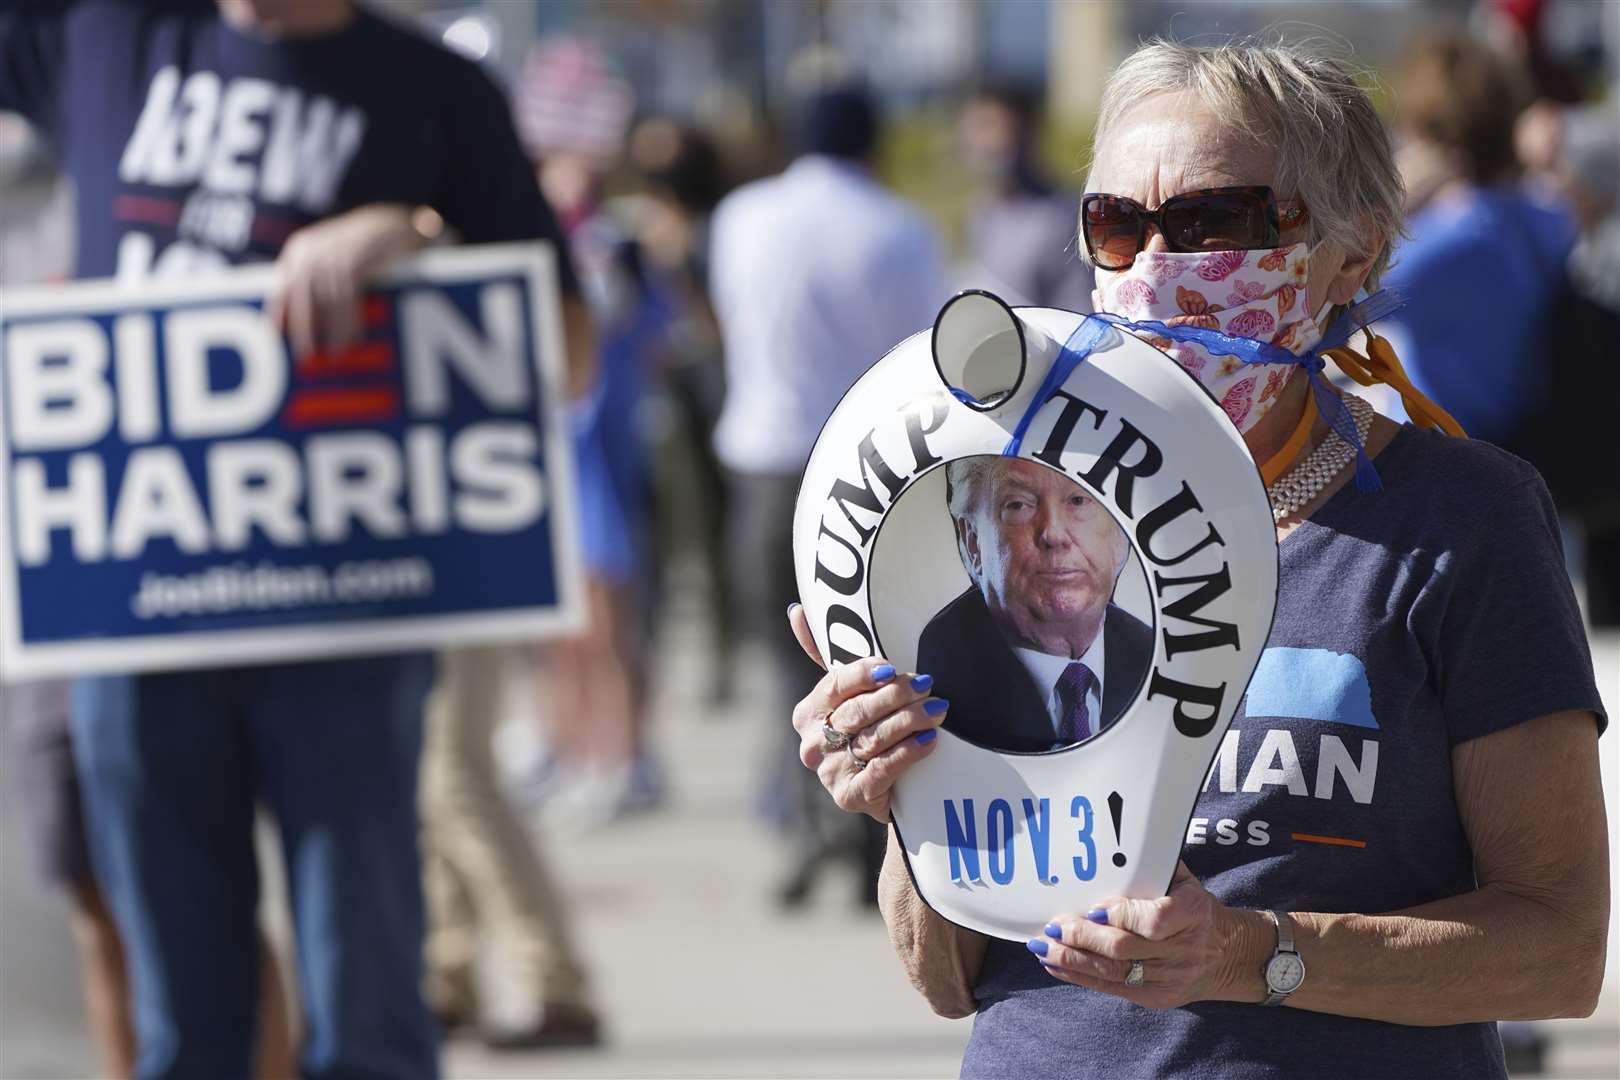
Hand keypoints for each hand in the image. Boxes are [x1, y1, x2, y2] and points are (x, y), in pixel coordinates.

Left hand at [267, 203, 431, 356]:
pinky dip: (350, 322)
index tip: (275, 334)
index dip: (278, 310)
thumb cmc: (366, 247)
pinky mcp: (355, 258)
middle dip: (303, 327)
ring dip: (332, 330)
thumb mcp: (334, 256)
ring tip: (335, 354)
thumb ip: (317, 279)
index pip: (284, 284)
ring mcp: (333, 252)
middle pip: (302, 294)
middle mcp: (312, 248)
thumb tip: (300, 319)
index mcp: (300, 248)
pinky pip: (348, 298)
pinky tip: (353, 339)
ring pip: (327, 300)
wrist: (397, 223)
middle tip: (306, 354)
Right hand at [787, 602, 945, 821]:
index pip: (834, 685)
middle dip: (895, 696)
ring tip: (938, 709)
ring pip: (872, 739)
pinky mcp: (850, 797)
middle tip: (928, 683)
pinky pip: (881, 770)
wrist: (884, 788)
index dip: (863, 674)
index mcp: (808, 712)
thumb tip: (796, 612)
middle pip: (857, 712)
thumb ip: (825, 655)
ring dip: (909, 721)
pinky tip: (929, 740)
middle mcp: (812, 743)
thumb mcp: (849, 694)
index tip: (891, 667)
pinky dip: (908, 753)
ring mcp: (829, 773)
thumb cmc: (866, 730)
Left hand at [1032, 861, 1261, 1008]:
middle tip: (1053, 928)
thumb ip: (1154, 865)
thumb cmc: (1194, 908)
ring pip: (1114, 973)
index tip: (1090, 908)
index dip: (1120, 915)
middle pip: (1125, 950)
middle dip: (1083, 939)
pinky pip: (1112, 988)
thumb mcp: (1185, 881)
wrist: (1226, 955)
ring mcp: (1169, 978)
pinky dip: (1080, 977)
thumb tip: (1113, 846)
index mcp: (1192, 914)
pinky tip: (1056, 965)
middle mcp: (1182, 950)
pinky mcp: (1155, 998)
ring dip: (1073, 960)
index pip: (1153, 920)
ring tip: (1043, 948)